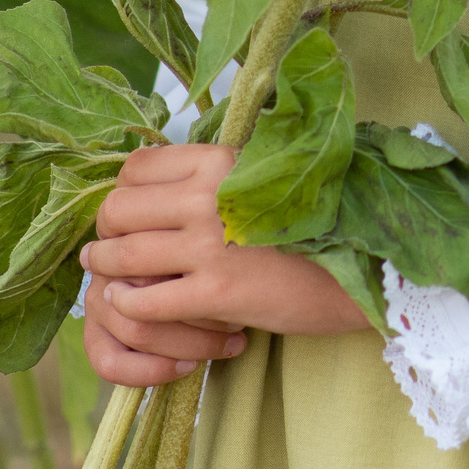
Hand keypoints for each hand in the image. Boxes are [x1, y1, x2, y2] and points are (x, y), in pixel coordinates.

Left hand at [80, 142, 370, 387]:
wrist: (362, 267)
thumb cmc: (313, 224)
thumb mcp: (263, 180)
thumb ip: (216, 177)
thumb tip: (163, 188)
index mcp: (220, 161)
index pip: (136, 166)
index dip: (121, 191)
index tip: (128, 211)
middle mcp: (209, 195)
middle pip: (118, 208)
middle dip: (106, 231)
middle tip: (109, 247)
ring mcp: (211, 244)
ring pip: (123, 254)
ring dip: (108, 269)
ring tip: (109, 276)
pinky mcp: (218, 292)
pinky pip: (145, 301)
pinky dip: (130, 307)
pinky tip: (135, 306)